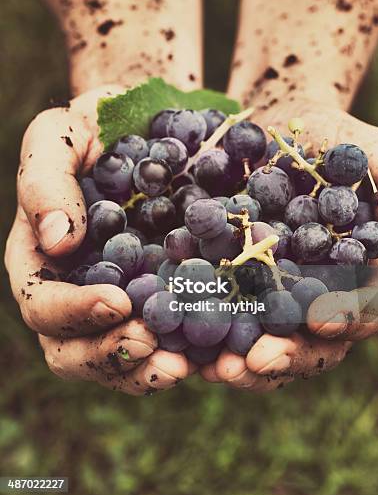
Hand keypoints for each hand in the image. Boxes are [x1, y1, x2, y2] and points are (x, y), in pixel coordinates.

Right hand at [5, 86, 193, 393]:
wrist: (142, 125)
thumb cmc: (91, 129)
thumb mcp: (57, 137)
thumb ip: (44, 181)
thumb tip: (57, 239)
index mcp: (42, 263)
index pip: (44, 305)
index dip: (75, 312)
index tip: (116, 301)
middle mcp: (76, 293)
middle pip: (77, 350)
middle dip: (113, 356)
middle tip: (155, 347)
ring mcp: (121, 300)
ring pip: (123, 357)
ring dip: (150, 369)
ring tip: (186, 365)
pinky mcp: (162, 297)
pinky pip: (169, 338)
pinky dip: (190, 352)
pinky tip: (218, 352)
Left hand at [202, 99, 377, 389]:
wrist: (272, 121)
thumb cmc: (328, 135)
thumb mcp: (365, 152)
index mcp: (354, 271)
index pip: (362, 310)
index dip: (347, 320)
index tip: (322, 322)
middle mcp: (314, 291)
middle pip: (309, 341)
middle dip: (286, 356)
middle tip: (254, 362)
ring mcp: (270, 289)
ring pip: (265, 341)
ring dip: (244, 362)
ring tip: (218, 370)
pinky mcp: (230, 279)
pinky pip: (222, 315)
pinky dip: (207, 333)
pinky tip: (185, 342)